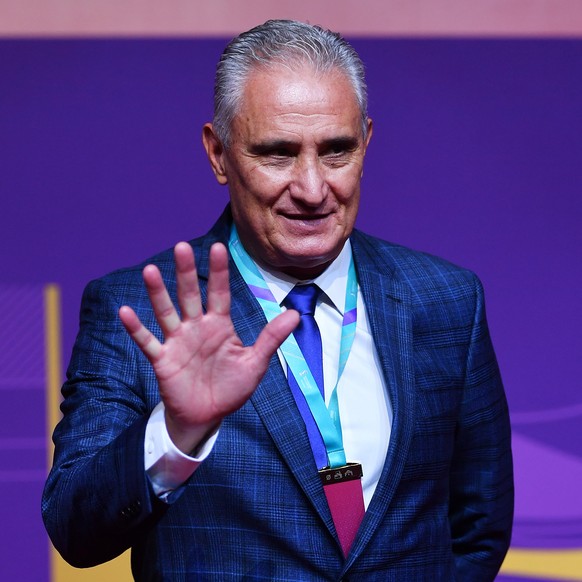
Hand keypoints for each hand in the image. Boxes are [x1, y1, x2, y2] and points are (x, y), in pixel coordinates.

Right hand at [119, 242, 298, 453]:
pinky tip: (125, 311)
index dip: (219, 271)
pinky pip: (147, 341)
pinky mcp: (163, 360)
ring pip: (166, 312)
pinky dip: (136, 328)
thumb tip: (295, 314)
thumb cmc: (232, 388)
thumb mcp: (255, 362)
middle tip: (181, 247)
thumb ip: (271, 338)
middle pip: (189, 295)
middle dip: (186, 273)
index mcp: (219, 325)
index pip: (219, 293)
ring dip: (157, 293)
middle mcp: (196, 327)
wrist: (208, 416)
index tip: (217, 247)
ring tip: (150, 271)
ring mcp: (177, 342)